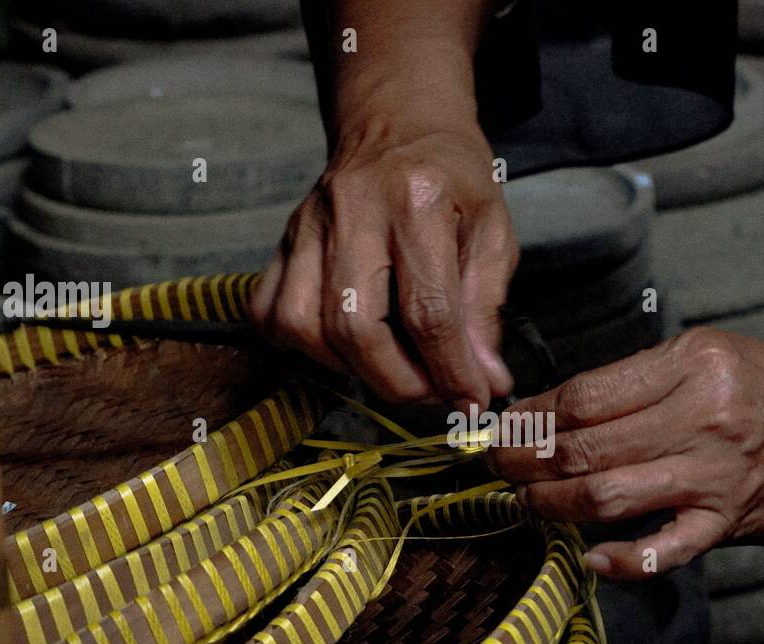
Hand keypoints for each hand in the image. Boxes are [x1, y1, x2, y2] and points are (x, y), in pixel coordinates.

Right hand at [251, 109, 516, 406]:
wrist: (398, 123)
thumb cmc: (452, 178)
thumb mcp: (493, 232)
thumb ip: (487, 310)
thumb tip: (484, 382)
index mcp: (417, 199)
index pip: (428, 310)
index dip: (450, 370)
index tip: (472, 401)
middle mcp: (353, 209)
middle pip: (355, 326)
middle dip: (398, 381)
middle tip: (432, 391)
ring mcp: (307, 223)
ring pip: (304, 326)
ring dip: (351, 369)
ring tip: (393, 367)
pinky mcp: (281, 239)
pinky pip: (270, 313)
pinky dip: (304, 346)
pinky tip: (346, 345)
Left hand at [487, 328, 763, 579]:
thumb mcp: (705, 354)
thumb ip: (637, 377)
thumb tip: (552, 407)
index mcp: (692, 365)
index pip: (586, 396)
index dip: (532, 415)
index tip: (506, 424)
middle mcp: (704, 418)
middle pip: (586, 447)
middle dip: (525, 460)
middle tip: (496, 465)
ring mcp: (715, 476)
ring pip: (609, 496)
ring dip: (552, 504)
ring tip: (524, 501)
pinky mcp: (727, 522)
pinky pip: (666, 551)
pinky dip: (625, 561)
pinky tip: (591, 559)